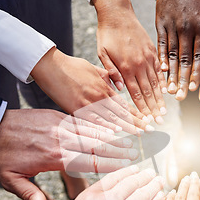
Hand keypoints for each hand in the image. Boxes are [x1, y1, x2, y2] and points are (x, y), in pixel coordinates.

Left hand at [0, 109, 139, 199]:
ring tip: (129, 138)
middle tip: (136, 152)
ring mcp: (60, 125)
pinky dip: (98, 124)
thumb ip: (31, 196)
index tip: (126, 165)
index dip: (110, 163)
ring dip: (112, 135)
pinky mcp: (57, 116)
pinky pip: (82, 120)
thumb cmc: (1, 156)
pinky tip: (109, 127)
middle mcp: (61, 139)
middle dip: (118, 148)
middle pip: (96, 144)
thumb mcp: (12, 181)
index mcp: (54, 157)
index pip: (89, 160)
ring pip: (92, 130)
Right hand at [31, 47, 147, 134]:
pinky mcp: (75, 108)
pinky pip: (92, 121)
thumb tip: (121, 86)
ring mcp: (87, 103)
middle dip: (136, 122)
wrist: (50, 65)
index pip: (124, 104)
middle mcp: (99, 96)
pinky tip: (114, 134)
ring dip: (125, 127)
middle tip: (149, 130)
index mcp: (104, 87)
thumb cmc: (72, 66)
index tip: (147, 120)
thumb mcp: (94, 68)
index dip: (137, 113)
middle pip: (121, 113)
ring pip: (110, 118)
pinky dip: (104, 127)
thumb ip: (109, 77)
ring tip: (138, 134)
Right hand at [33, 166, 164, 199]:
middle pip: (131, 182)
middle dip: (142, 177)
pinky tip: (164, 198)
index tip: (133, 170)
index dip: (125, 172)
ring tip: (159, 182)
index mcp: (90, 197)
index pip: (112, 178)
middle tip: (150, 174)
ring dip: (153, 186)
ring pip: (144, 193)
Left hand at [93, 0, 165, 121]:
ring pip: (156, 83)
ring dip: (160, 99)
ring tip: (164, 112)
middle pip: (148, 92)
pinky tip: (166, 92)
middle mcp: (139, 64)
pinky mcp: (153, 51)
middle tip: (159, 122)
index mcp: (126, 67)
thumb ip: (111, 72)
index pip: (135, 93)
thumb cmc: (106, 34)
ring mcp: (148, 58)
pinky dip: (163, 82)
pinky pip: (160, 70)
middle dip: (154, 109)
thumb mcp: (102, 53)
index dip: (142, 109)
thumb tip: (120, 90)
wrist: (118, 13)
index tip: (146, 120)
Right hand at [156, 0, 199, 100]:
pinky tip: (163, 71)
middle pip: (187, 59)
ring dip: (173, 74)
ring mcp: (172, 25)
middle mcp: (188, 26)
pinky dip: (162, 58)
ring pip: (173, 54)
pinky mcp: (161, 22)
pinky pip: (161, 44)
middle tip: (184, 98)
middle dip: (185, 80)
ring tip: (172, 90)